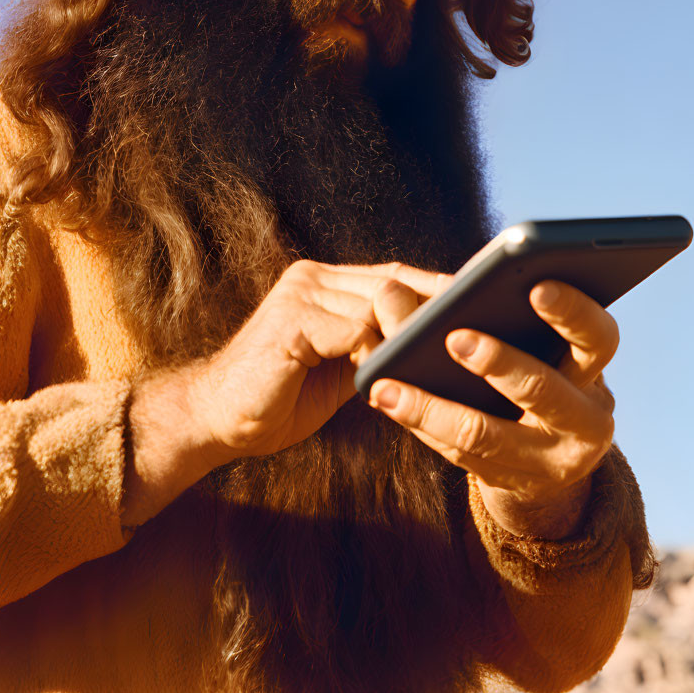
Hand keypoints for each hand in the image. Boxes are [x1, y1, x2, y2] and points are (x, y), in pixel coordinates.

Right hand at [124, 258, 450, 526]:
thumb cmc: (278, 398)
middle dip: (432, 309)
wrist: (214, 418)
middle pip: (392, 281)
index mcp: (323, 282)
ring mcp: (299, 294)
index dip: (436, 288)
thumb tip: (431, 342)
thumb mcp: (338, 367)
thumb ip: (373, 346)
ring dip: (408, 334)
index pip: (393, 274)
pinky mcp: (291, 321)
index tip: (479, 304)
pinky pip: (354, 329)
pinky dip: (377, 352)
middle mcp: (311, 277)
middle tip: (468, 335)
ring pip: (378, 301)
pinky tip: (387, 377)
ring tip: (432, 360)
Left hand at [367, 280, 617, 537]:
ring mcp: (549, 462)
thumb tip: (408, 286)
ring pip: (487, 436)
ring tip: (388, 384)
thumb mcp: (536, 347)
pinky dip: (420, 425)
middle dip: (499, 363)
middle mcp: (585, 421)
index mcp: (592, 371)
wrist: (546, 460)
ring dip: (432, 408)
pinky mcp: (508, 484)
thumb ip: (496, 311)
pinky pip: (458, 454)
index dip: (573, 312)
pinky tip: (387, 401)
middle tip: (455, 337)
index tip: (537, 286)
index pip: (599, 337)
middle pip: (545, 391)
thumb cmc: (533, 372)